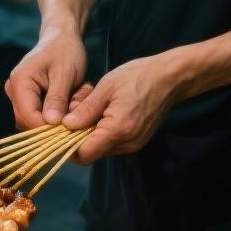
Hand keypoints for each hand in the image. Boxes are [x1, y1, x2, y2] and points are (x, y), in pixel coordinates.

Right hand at [4, 28, 87, 128]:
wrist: (62, 39)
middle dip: (57, 121)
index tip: (71, 125)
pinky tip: (73, 97)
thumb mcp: (65, 74)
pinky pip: (43, 116)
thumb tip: (51, 123)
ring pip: (38, 121)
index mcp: (20, 82)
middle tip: (79, 104)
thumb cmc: (64, 51)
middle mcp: (14, 92)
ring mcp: (20, 97)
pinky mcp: (29, 101)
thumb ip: (57, 99)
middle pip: (31, 122)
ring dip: (61, 116)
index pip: (28, 117)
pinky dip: (60, 112)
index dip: (48, 127)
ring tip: (78, 97)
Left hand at [60, 54, 187, 163]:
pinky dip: (101, 132)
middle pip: (90, 153)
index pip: (83, 154)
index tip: (59, 128)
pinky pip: (111, 143)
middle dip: (76, 137)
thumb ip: (85, 110)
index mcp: (118, 130)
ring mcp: (133, 144)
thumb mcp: (106, 87)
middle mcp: (127, 143)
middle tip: (73, 112)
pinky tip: (101, 112)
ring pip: (99, 148)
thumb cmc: (138, 76)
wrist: (170, 77)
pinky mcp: (136, 141)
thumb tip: (65, 126)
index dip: (66, 145)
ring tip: (89, 108)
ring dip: (88, 134)